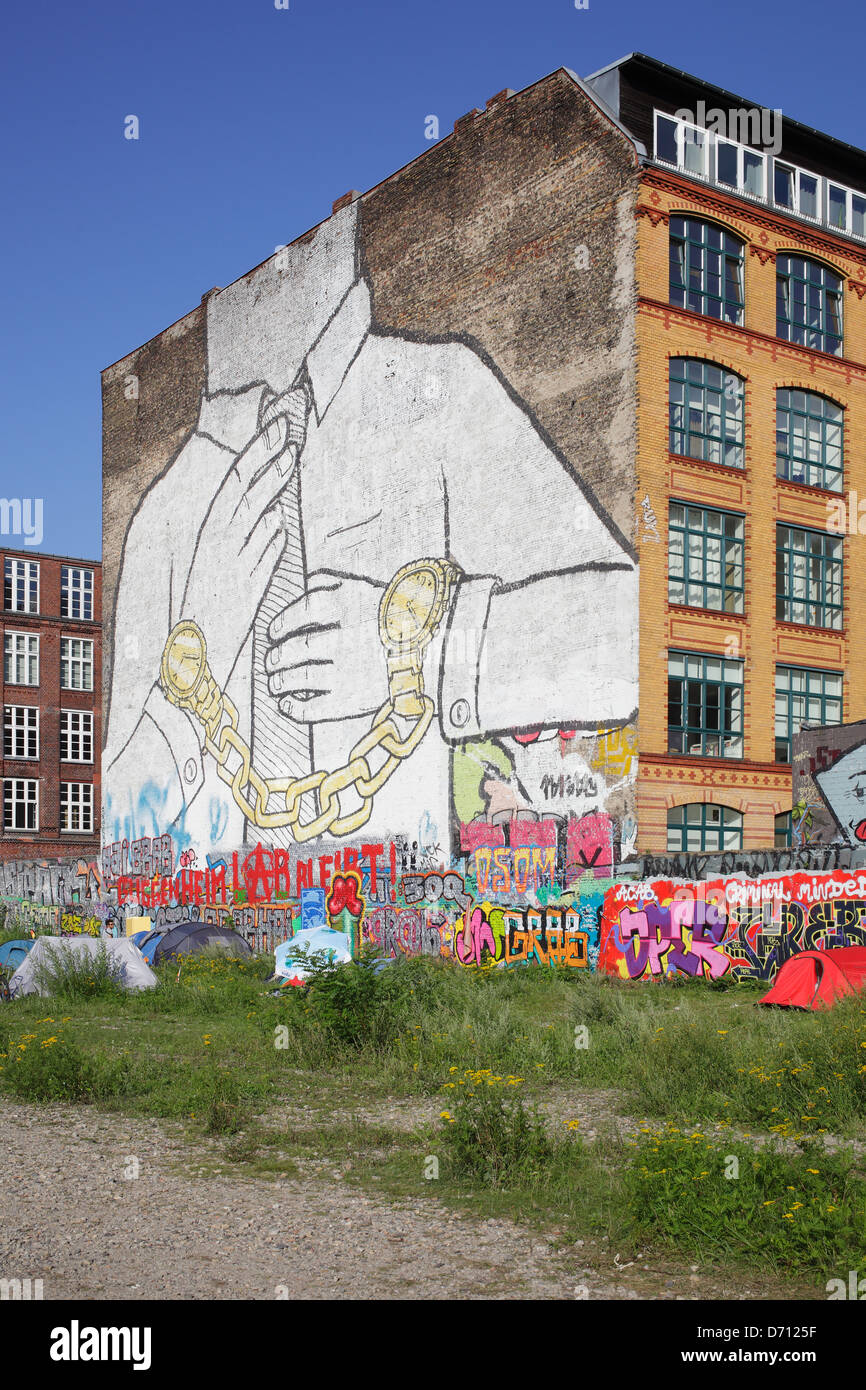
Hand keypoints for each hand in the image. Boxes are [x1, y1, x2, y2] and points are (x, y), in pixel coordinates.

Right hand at [180, 407, 297, 689]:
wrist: (195, 657)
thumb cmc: (211, 612)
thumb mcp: (226, 570)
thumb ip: (249, 544)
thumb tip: (276, 517)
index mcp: (207, 536)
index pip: (232, 485)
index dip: (254, 455)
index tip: (275, 431)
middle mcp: (217, 546)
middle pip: (243, 492)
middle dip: (265, 459)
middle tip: (287, 432)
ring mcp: (230, 566)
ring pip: (252, 517)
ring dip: (271, 487)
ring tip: (291, 460)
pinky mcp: (242, 591)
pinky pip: (259, 558)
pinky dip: (269, 538)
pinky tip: (280, 521)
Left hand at [264, 570, 385, 722]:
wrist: (433, 649)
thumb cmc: (394, 617)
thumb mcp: (364, 588)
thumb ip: (332, 581)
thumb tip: (306, 581)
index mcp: (346, 606)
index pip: (301, 612)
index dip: (281, 623)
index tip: (272, 632)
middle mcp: (344, 638)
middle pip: (296, 648)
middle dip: (277, 657)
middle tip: (270, 661)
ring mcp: (348, 671)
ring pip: (301, 678)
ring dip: (281, 682)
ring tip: (275, 684)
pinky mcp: (354, 700)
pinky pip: (315, 708)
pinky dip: (295, 708)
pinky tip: (286, 704)